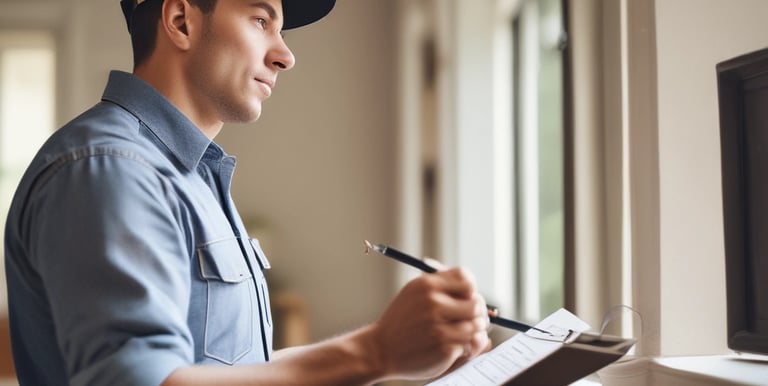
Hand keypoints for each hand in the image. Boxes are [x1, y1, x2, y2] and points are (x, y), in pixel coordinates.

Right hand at [369, 267, 490, 380]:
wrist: (381, 350)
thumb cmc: (402, 322)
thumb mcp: (414, 294)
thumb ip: (442, 287)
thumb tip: (473, 290)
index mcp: (426, 284)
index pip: (466, 278)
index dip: (470, 289)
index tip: (465, 298)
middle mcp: (433, 302)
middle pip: (476, 302)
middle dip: (477, 312)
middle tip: (469, 319)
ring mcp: (439, 326)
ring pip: (476, 325)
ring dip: (473, 331)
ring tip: (460, 333)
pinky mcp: (444, 348)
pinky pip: (470, 344)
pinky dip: (466, 347)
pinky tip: (452, 346)